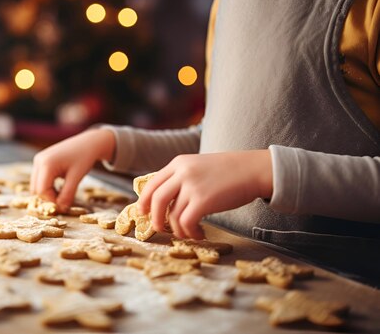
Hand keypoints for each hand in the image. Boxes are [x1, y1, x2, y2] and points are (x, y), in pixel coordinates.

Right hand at [30, 128, 115, 210]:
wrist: (89, 142)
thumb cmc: (84, 157)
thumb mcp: (77, 177)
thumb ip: (67, 194)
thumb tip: (61, 209)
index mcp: (46, 164)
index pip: (42, 191)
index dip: (51, 202)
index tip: (64, 207)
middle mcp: (39, 161)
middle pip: (36, 189)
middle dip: (48, 198)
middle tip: (64, 203)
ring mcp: (38, 160)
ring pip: (36, 185)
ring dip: (48, 193)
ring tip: (63, 194)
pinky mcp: (41, 161)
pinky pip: (39, 179)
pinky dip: (48, 186)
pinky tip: (60, 187)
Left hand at [137, 150, 272, 238]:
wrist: (253, 169)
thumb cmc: (229, 171)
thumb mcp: (199, 166)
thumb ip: (181, 178)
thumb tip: (165, 200)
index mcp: (179, 163)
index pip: (152, 183)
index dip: (144, 200)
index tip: (143, 212)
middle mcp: (182, 172)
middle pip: (156, 199)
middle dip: (154, 218)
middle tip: (159, 228)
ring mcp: (192, 186)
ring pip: (171, 215)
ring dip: (177, 229)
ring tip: (188, 233)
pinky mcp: (203, 200)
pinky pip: (186, 223)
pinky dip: (189, 232)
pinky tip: (198, 234)